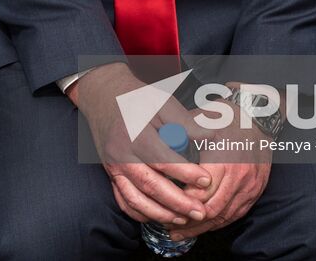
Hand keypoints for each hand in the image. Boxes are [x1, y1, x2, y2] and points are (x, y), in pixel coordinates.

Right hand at [68, 63, 210, 227]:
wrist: (103, 95)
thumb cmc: (136, 98)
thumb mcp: (162, 101)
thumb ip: (185, 121)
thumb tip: (211, 135)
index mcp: (135, 134)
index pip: (163, 159)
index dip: (186, 173)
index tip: (206, 181)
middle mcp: (121, 153)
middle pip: (150, 184)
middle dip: (177, 202)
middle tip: (200, 212)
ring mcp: (113, 166)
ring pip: (135, 198)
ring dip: (160, 213)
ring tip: (183, 219)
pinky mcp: (110, 173)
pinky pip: (123, 200)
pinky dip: (140, 213)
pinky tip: (158, 216)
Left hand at [167, 103, 272, 239]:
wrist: (257, 117)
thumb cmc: (225, 117)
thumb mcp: (200, 122)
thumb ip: (180, 136)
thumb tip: (156, 146)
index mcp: (223, 162)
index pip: (199, 194)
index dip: (180, 204)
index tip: (163, 207)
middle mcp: (238, 178)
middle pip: (211, 210)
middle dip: (188, 222)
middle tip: (167, 225)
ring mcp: (249, 187)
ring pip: (223, 217)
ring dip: (201, 228)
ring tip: (180, 232)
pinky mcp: (255, 192)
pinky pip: (235, 214)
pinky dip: (218, 223)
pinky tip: (203, 227)